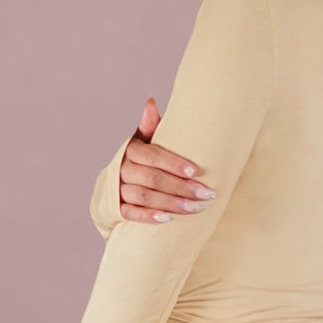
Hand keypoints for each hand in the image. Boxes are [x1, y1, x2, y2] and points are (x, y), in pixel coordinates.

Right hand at [118, 97, 216, 224]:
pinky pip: (131, 214)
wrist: (117, 182)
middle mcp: (123, 169)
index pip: (153, 156)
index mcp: (131, 150)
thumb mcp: (144, 141)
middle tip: (206, 195)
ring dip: (172, 204)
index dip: (173, 164)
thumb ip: (150, 126)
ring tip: (196, 208)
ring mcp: (119, 190)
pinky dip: (149, 217)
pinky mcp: (117, 208)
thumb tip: (151, 103)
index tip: (194, 171)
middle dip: (181, 187)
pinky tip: (168, 219)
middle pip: (152, 179)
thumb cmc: (141, 159)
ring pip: (145, 197)